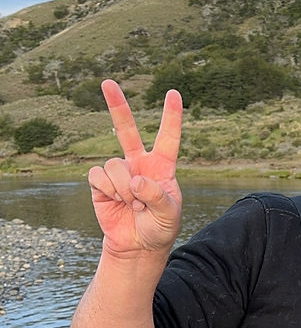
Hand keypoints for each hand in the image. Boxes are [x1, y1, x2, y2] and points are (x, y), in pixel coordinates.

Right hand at [87, 80, 182, 255]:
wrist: (137, 245)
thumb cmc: (160, 228)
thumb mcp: (169, 215)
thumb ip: (157, 196)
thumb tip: (135, 179)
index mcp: (162, 166)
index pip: (168, 137)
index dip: (171, 116)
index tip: (173, 93)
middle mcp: (139, 163)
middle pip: (126, 129)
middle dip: (117, 105)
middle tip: (107, 82)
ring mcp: (118, 171)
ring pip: (114, 164)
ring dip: (123, 187)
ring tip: (132, 203)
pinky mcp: (100, 182)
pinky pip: (99, 175)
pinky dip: (108, 189)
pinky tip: (116, 201)